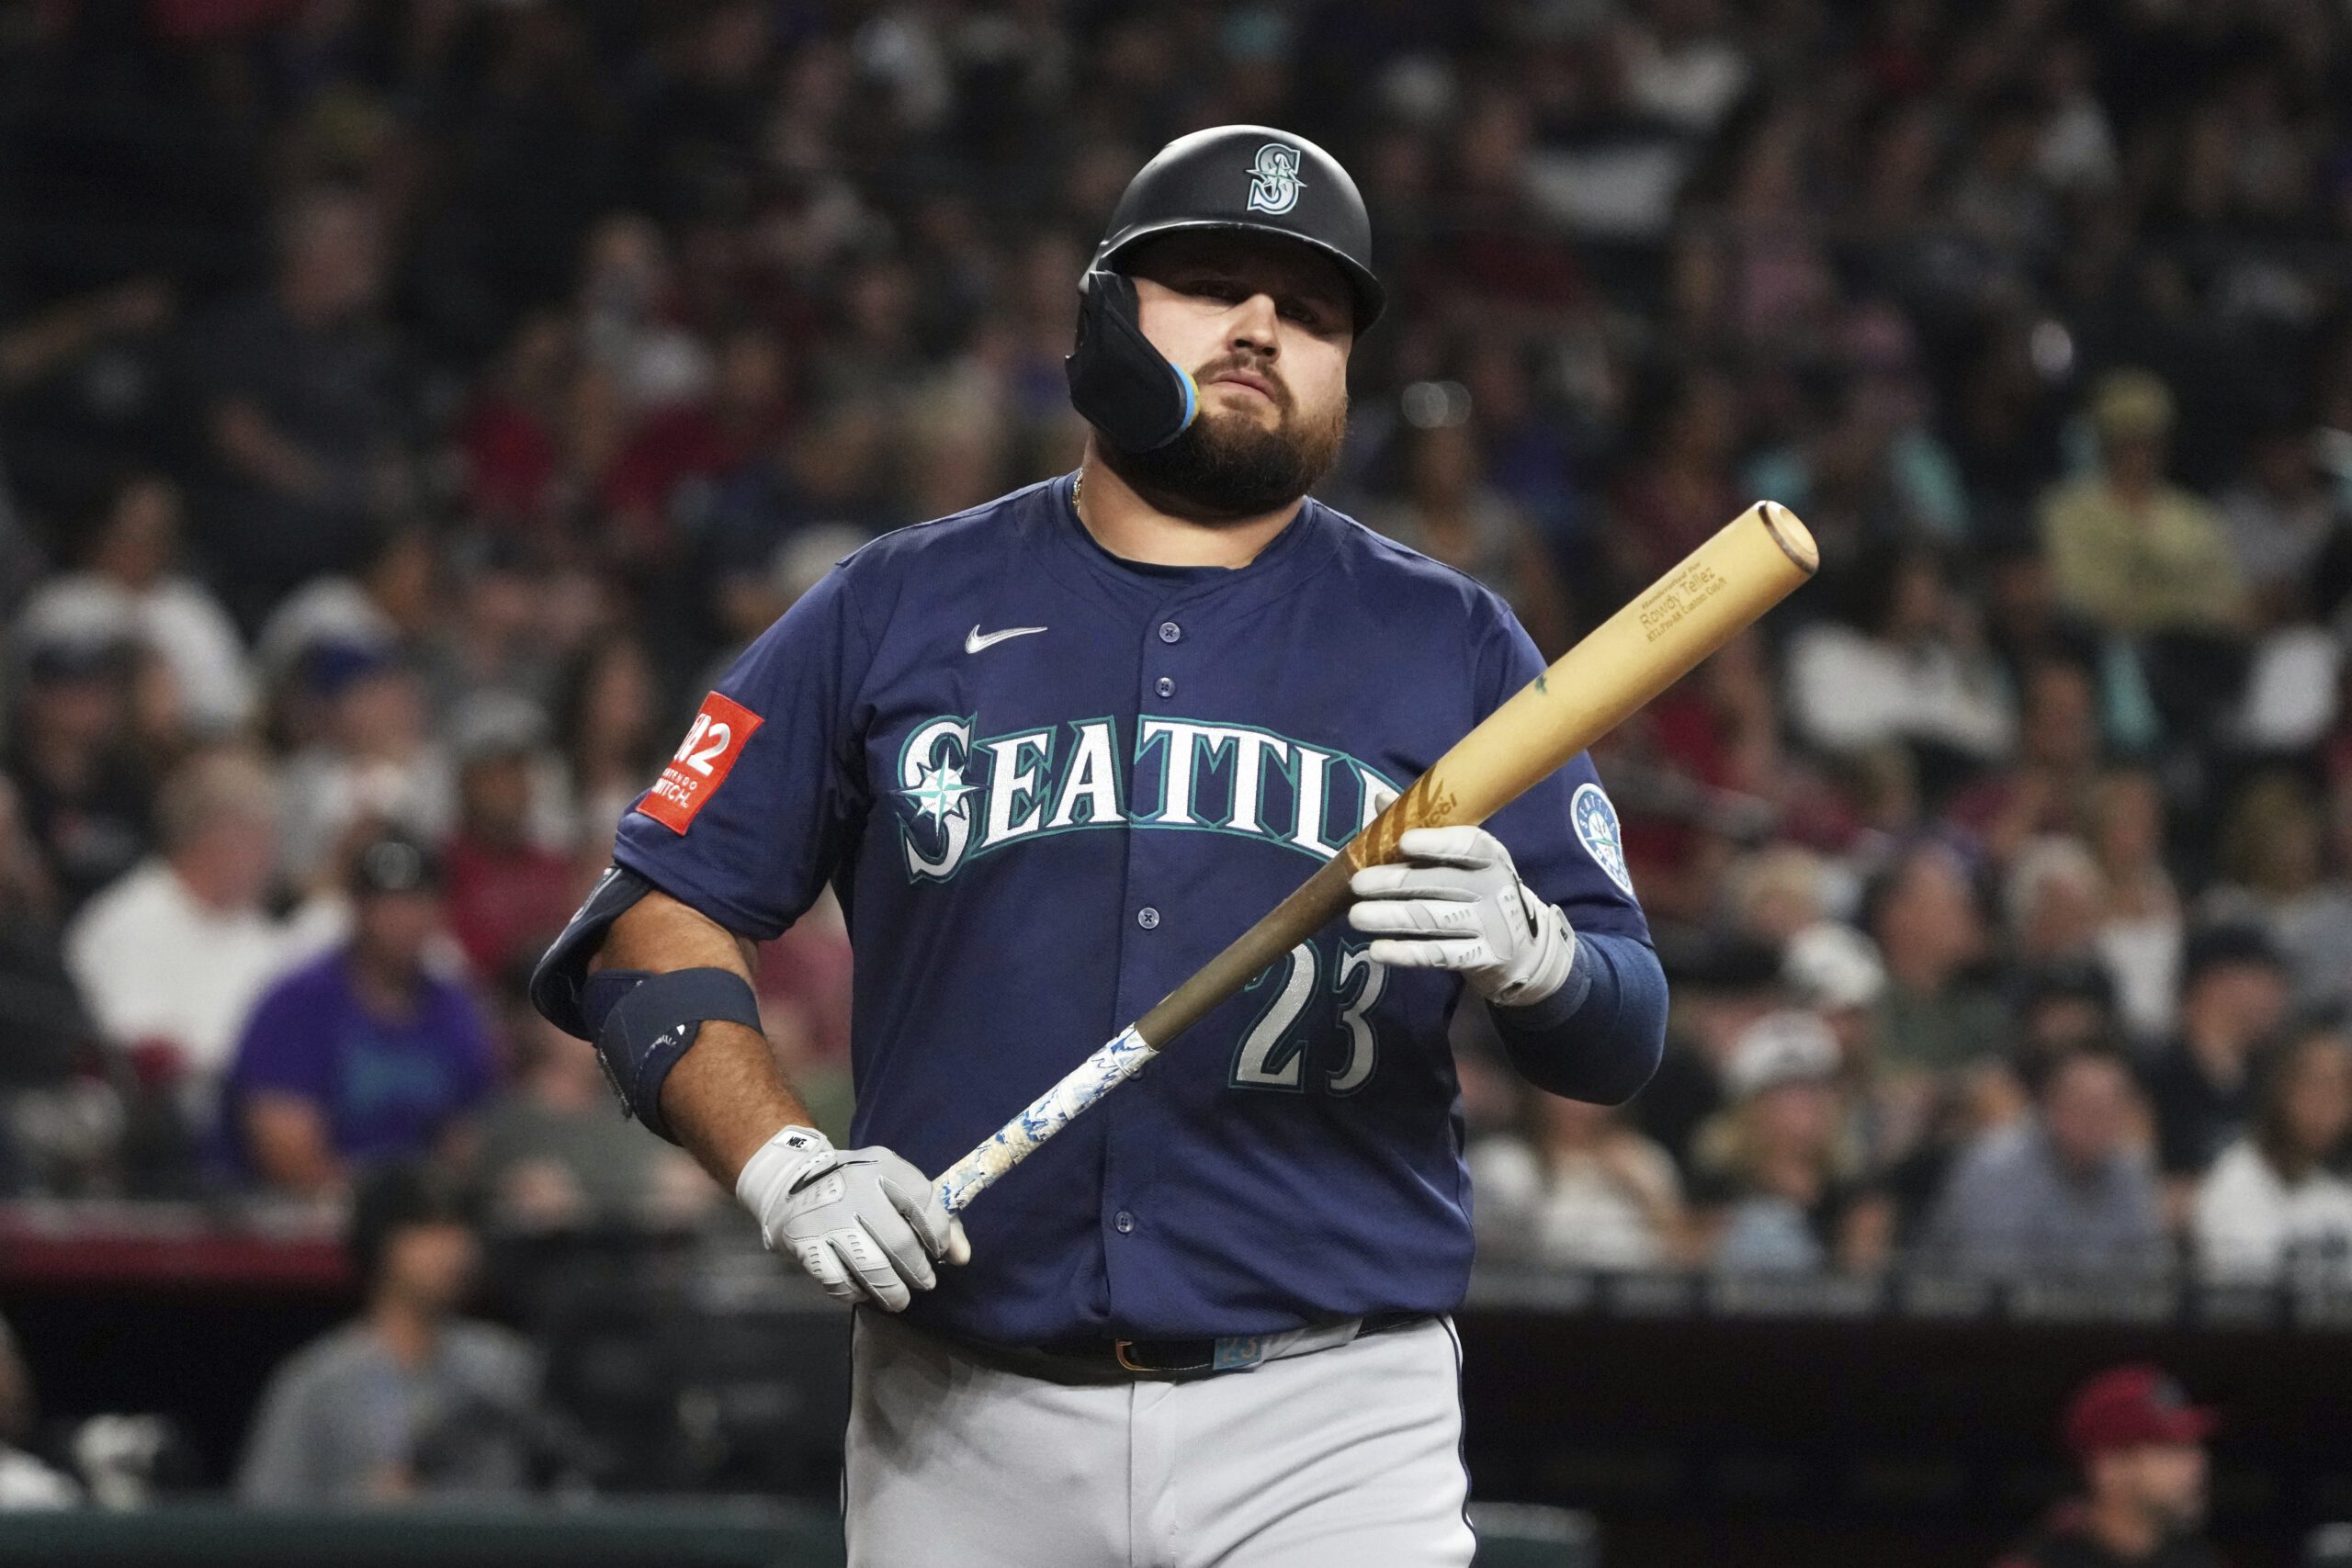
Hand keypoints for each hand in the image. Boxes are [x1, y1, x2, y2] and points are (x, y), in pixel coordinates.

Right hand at [735, 1126, 969, 1310]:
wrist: (788, 1182)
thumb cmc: (855, 1186)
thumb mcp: (892, 1183)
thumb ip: (931, 1213)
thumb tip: (961, 1256)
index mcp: (882, 1166)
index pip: (923, 1200)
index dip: (939, 1233)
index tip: (941, 1253)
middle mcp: (855, 1189)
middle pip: (900, 1242)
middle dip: (918, 1271)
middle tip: (924, 1283)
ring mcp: (828, 1217)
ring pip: (871, 1267)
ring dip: (893, 1291)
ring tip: (900, 1298)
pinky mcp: (805, 1244)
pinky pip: (840, 1281)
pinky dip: (857, 1293)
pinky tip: (864, 1291)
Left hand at [1347, 826, 1576, 1006]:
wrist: (1522, 948)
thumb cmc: (1479, 890)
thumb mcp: (1463, 859)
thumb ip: (1424, 829)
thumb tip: (1383, 801)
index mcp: (1490, 857)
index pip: (1470, 846)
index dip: (1437, 843)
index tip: (1403, 841)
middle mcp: (1494, 889)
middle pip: (1442, 883)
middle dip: (1396, 883)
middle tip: (1358, 883)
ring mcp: (1490, 927)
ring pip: (1434, 920)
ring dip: (1392, 917)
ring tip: (1355, 917)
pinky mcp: (1481, 959)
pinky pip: (1438, 955)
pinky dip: (1406, 954)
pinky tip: (1377, 950)